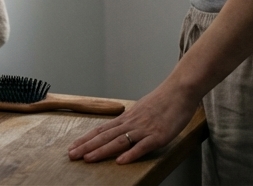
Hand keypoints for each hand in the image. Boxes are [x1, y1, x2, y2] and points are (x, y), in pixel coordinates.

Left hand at [68, 81, 198, 164]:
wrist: (180, 90)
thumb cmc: (163, 100)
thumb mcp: (142, 109)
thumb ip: (130, 120)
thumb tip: (119, 128)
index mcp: (127, 118)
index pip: (102, 130)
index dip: (86, 139)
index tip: (73, 147)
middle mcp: (132, 123)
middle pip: (106, 136)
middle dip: (87, 146)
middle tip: (71, 155)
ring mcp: (144, 129)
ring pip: (119, 141)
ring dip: (102, 151)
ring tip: (88, 158)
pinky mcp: (158, 135)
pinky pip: (142, 146)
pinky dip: (131, 154)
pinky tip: (121, 161)